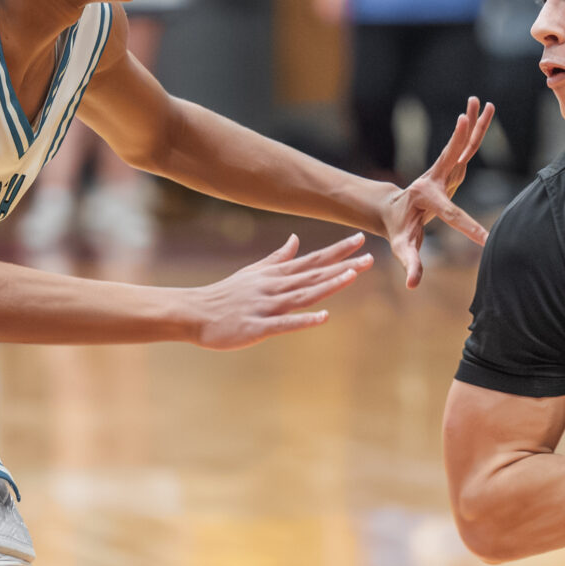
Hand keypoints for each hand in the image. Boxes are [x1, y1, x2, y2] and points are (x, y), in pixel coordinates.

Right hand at [191, 233, 371, 349]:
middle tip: (369, 257)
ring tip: (352, 276)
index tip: (359, 239)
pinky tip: (324, 317)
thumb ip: (277, 258)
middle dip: (342, 266)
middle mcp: (274, 287)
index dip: (337, 251)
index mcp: (275, 274)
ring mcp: (267, 306)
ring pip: (303, 294)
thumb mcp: (252, 272)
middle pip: (313, 275)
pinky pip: (285, 323)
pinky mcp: (258, 326)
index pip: (312, 260)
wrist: (195, 312)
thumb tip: (295, 239)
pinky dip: (305, 319)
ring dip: (328, 285)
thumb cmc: (225, 294)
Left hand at [378, 97, 495, 286]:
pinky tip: (484, 109)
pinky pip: (466, 145)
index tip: (487, 241)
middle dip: (461, 137)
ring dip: (472, 124)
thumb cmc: (399, 230)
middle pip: (453, 155)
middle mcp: (436, 179)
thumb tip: (412, 285)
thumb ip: (409, 264)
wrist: (392, 210)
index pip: (452, 216)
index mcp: (427, 199)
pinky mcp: (451, 168)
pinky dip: (476, 128)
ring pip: (462, 144)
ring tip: (480, 101)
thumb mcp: (402, 247)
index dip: (469, 231)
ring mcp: (444, 171)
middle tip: (467, 115)